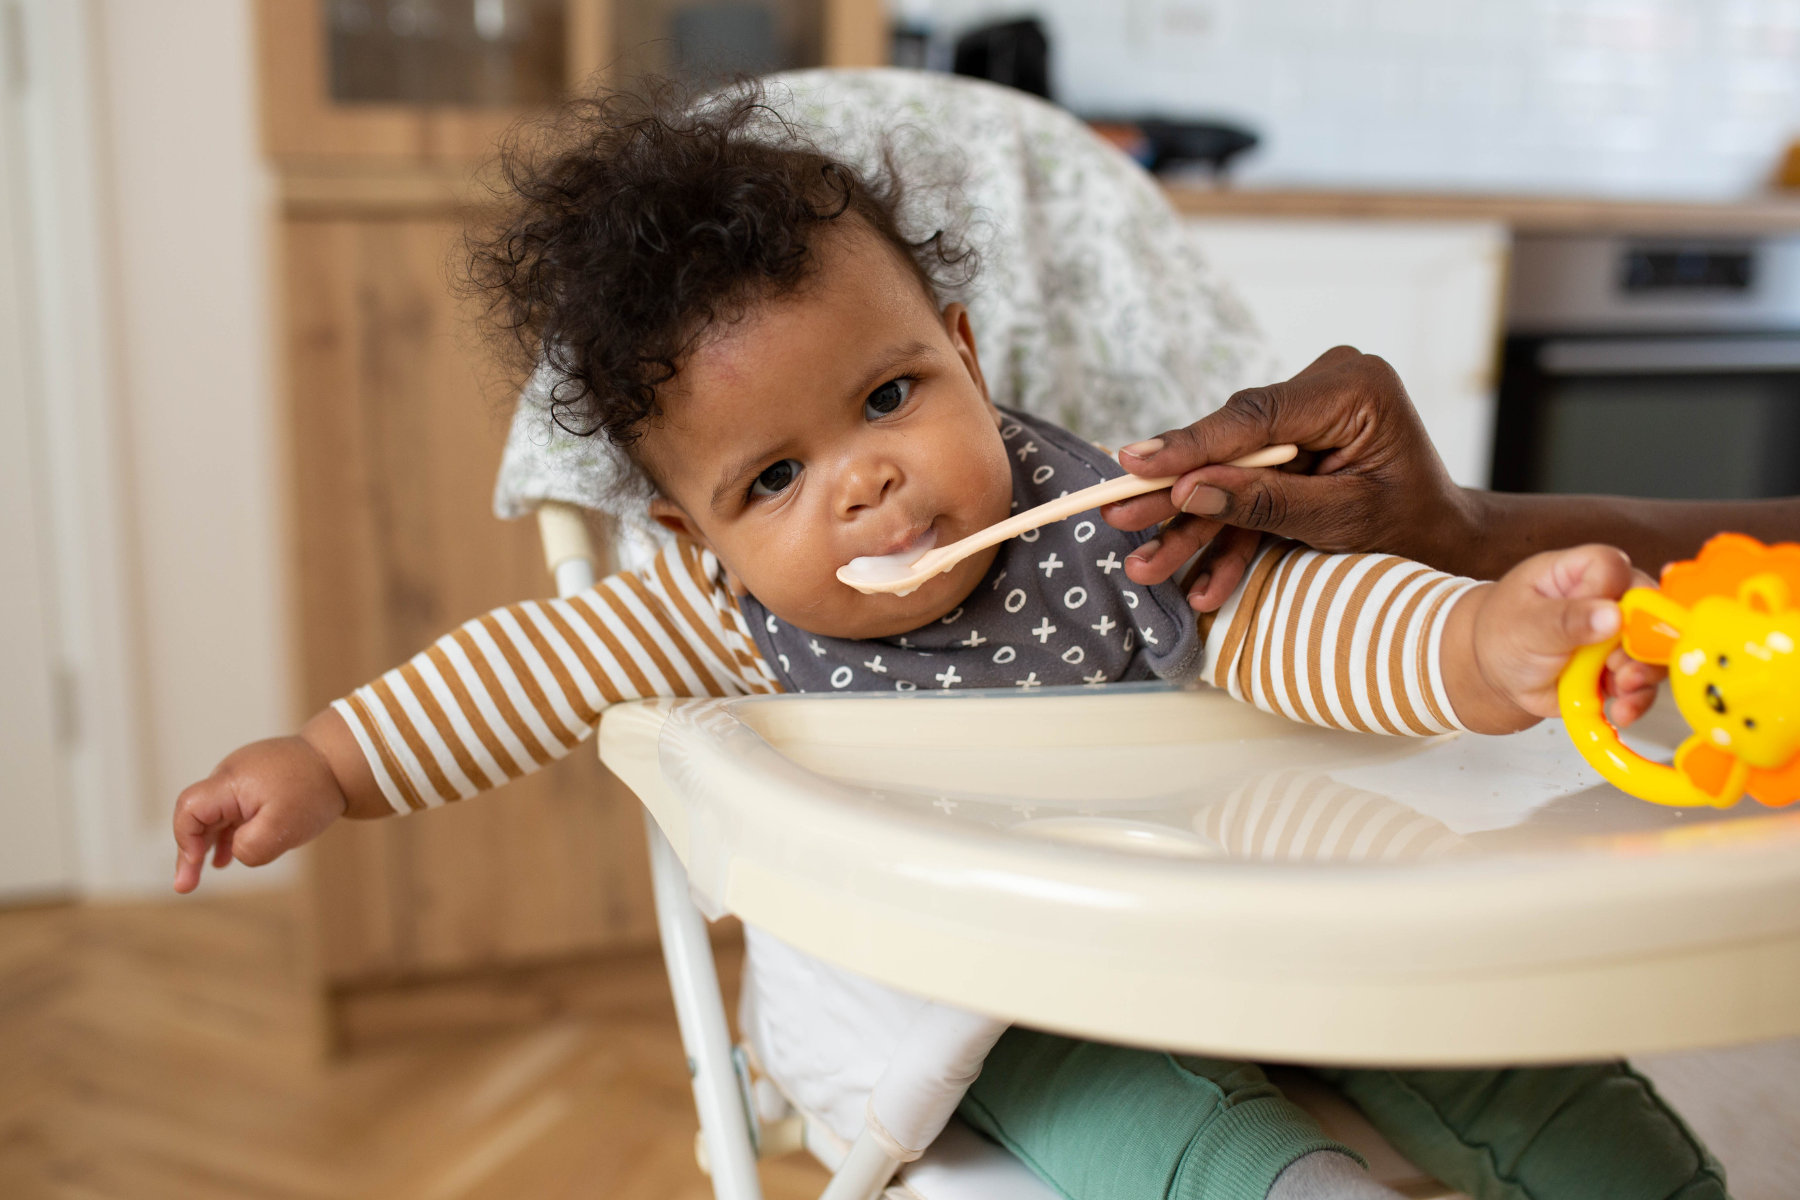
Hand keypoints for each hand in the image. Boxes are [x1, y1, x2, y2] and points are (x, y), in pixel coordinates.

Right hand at [171, 709, 378, 892]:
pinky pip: (233, 810)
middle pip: (196, 814)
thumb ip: (250, 848)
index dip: (184, 840)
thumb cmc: (314, 791)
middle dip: (189, 851)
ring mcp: (243, 777)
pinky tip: (225, 857)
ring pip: (215, 814)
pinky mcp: (257, 782)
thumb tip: (234, 854)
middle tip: (185, 886)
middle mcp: (230, 775)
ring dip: (207, 844)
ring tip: (200, 874)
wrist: (344, 759)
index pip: (189, 809)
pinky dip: (227, 833)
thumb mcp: (282, 829)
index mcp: (230, 781)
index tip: (195, 866)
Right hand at [1103, 346, 1473, 610]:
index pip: (1252, 417)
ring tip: (1147, 565)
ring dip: (1192, 526)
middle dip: (1176, 493)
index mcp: (1353, 389)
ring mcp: (1308, 417)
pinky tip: (1200, 580)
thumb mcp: (1342, 521)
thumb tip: (1189, 492)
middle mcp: (1325, 389)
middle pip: (1230, 443)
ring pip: (1230, 472)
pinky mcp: (1293, 446)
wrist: (1449, 546)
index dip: (1187, 446)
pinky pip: (1246, 487)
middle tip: (1117, 515)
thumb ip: (1265, 503)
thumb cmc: (1414, 529)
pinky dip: (1226, 534)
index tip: (1132, 464)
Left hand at [1445, 544, 1662, 734]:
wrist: (1496, 675)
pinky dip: (1636, 699)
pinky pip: (1642, 683)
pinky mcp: (1621, 668)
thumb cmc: (1504, 634)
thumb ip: (1567, 619)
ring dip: (1643, 674)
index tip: (1608, 621)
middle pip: (1648, 609)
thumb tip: (1612, 614)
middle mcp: (1607, 598)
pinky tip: (1621, 711)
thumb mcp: (1526, 624)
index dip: (1616, 593)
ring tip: (1622, 689)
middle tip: (1620, 666)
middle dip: (1641, 642)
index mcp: (1579, 571)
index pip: (1614, 567)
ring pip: (1652, 650)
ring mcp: (1618, 635)